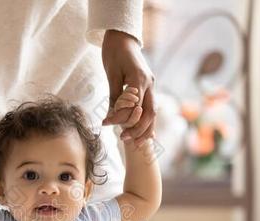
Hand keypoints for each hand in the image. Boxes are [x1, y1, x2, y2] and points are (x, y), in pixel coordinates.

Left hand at [101, 30, 155, 146]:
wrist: (123, 38)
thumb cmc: (114, 53)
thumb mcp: (111, 74)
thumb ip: (114, 96)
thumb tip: (110, 117)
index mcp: (139, 79)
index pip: (133, 105)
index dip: (121, 118)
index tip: (107, 124)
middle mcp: (150, 84)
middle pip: (149, 113)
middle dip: (138, 129)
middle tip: (123, 139)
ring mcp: (152, 86)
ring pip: (153, 113)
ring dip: (145, 129)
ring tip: (135, 143)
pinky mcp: (149, 87)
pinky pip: (151, 108)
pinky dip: (147, 122)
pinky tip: (144, 134)